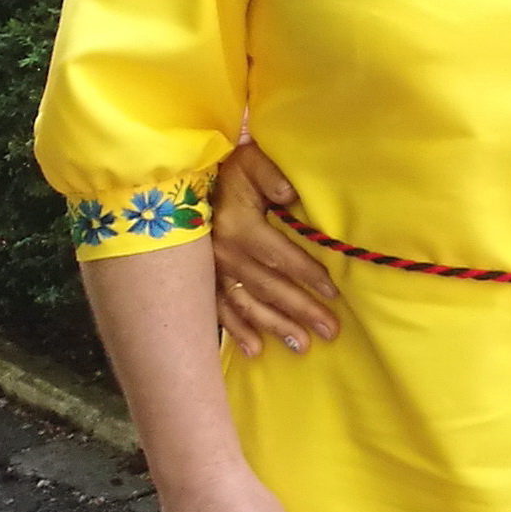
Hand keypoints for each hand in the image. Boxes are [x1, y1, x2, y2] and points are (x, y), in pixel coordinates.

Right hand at [210, 142, 340, 358]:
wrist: (176, 177)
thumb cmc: (225, 167)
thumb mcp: (249, 161)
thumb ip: (270, 175)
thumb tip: (291, 194)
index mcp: (239, 226)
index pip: (280, 256)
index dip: (307, 275)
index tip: (334, 294)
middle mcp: (222, 254)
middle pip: (268, 287)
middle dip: (300, 311)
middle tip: (331, 332)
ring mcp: (208, 270)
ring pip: (245, 304)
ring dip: (274, 327)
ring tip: (302, 346)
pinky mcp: (197, 279)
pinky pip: (217, 309)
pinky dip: (236, 330)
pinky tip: (253, 350)